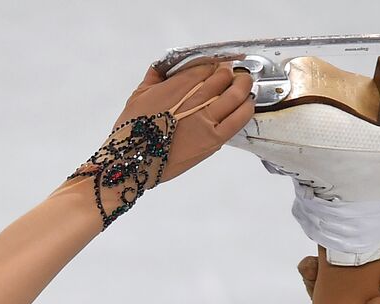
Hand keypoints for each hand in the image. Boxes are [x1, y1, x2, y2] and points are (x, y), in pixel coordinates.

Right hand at [108, 59, 255, 183]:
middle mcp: (195, 100)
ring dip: (244, 86)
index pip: (205, 67)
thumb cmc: (132, 129)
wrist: (135, 163)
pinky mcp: (213, 141)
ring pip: (236, 96)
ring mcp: (207, 121)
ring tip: (245, 85)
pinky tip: (247, 105)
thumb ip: (154, 78)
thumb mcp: (139, 96)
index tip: (218, 66)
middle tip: (235, 73)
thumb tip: (163, 68)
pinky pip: (237, 121)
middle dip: (231, 72)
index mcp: (178, 86)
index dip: (215, 64)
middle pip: (223, 77)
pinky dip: (246, 109)